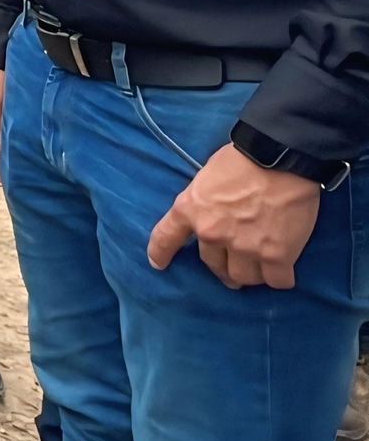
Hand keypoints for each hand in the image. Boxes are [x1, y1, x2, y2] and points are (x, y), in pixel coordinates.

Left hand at [148, 144, 321, 287]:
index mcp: (190, 210)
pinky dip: (280, 278)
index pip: (166, 237)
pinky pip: (277, 281)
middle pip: (214, 265)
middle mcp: (212, 233)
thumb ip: (204, 203)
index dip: (160, 253)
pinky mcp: (277, 255)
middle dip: (223, 268)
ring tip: (259, 269)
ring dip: (251, 275)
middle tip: (233, 267)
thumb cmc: (242, 160)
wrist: (279, 159)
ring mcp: (244, 247)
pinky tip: (283, 271)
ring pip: (243, 278)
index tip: (158, 264)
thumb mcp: (206, 178)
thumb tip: (212, 215)